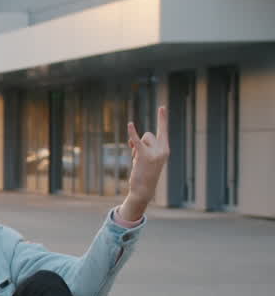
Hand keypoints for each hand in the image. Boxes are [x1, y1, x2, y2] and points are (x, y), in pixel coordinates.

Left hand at [120, 106, 169, 221]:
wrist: (144, 189)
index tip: (162, 106)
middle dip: (141, 142)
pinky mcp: (144, 156)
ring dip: (135, 148)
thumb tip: (133, 139)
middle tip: (140, 157)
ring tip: (137, 161)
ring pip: (141, 139)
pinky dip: (132, 132)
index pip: (164, 130)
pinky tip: (130, 124)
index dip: (162, 118)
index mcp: (165, 149)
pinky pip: (136, 140)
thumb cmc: (145, 172)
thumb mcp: (147, 157)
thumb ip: (143, 145)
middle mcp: (163, 150)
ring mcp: (154, 153)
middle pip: (148, 135)